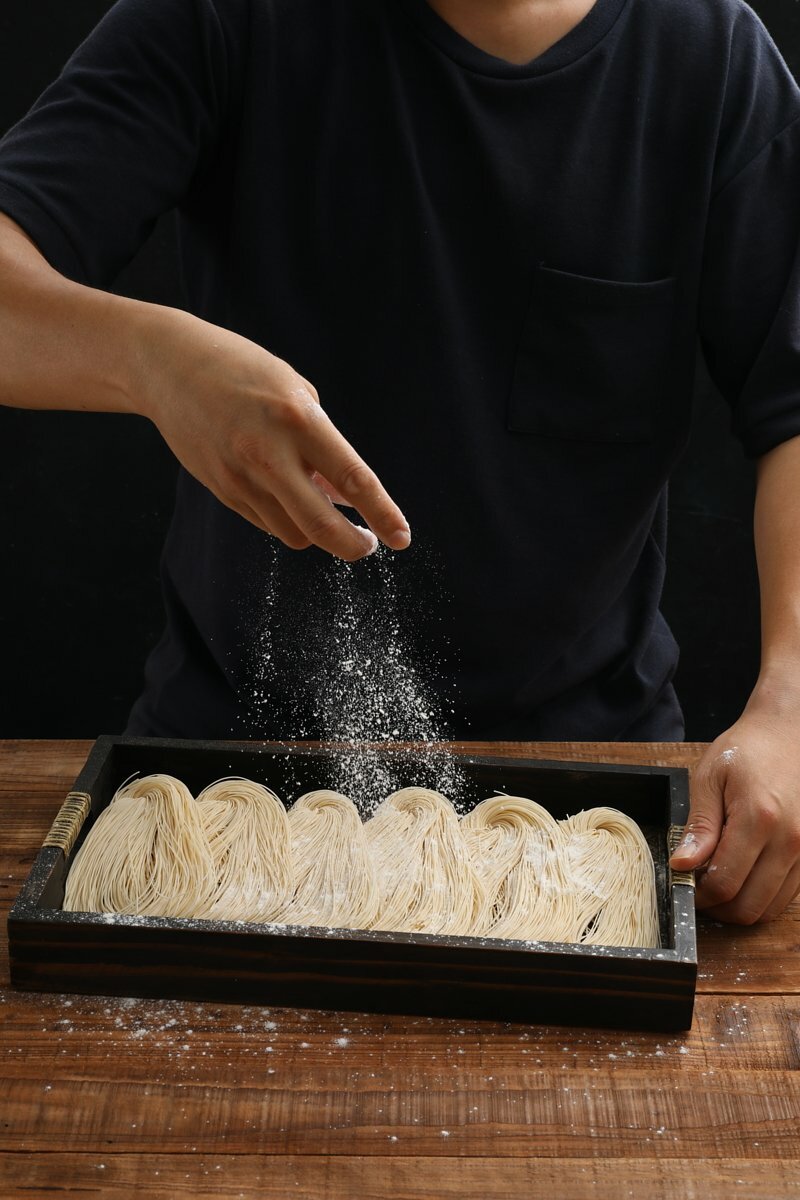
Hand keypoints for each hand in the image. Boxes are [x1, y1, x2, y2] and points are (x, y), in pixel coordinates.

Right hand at [134, 307, 409, 559]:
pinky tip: (290, 496)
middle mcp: (269, 453)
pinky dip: (288, 519)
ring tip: (326, 509)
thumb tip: (346, 499)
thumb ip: (324, 446)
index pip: (353, 479)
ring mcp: (241, 476)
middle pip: (322, 527)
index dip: (382, 514)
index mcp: (299, 419)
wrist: (170, 367)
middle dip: (353, 546)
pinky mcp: (222, 490)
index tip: (401, 538)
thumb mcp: (296, 393)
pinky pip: (267, 522)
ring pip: (294, 533)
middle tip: (367, 545)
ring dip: (318, 531)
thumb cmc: (244, 372)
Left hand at [669, 695, 799, 923]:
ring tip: (718, 882)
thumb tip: (682, 863)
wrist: (789, 734)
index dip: (698, 894)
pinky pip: (786, 896)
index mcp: (759, 818)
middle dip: (717, 908)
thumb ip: (699, 826)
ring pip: (769, 908)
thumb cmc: (747, 750)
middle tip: (698, 889)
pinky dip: (761, 896)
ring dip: (740, 906)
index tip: (683, 885)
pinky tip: (742, 875)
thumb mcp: (710, 778)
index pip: (725, 883)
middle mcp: (790, 840)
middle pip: (749, 907)